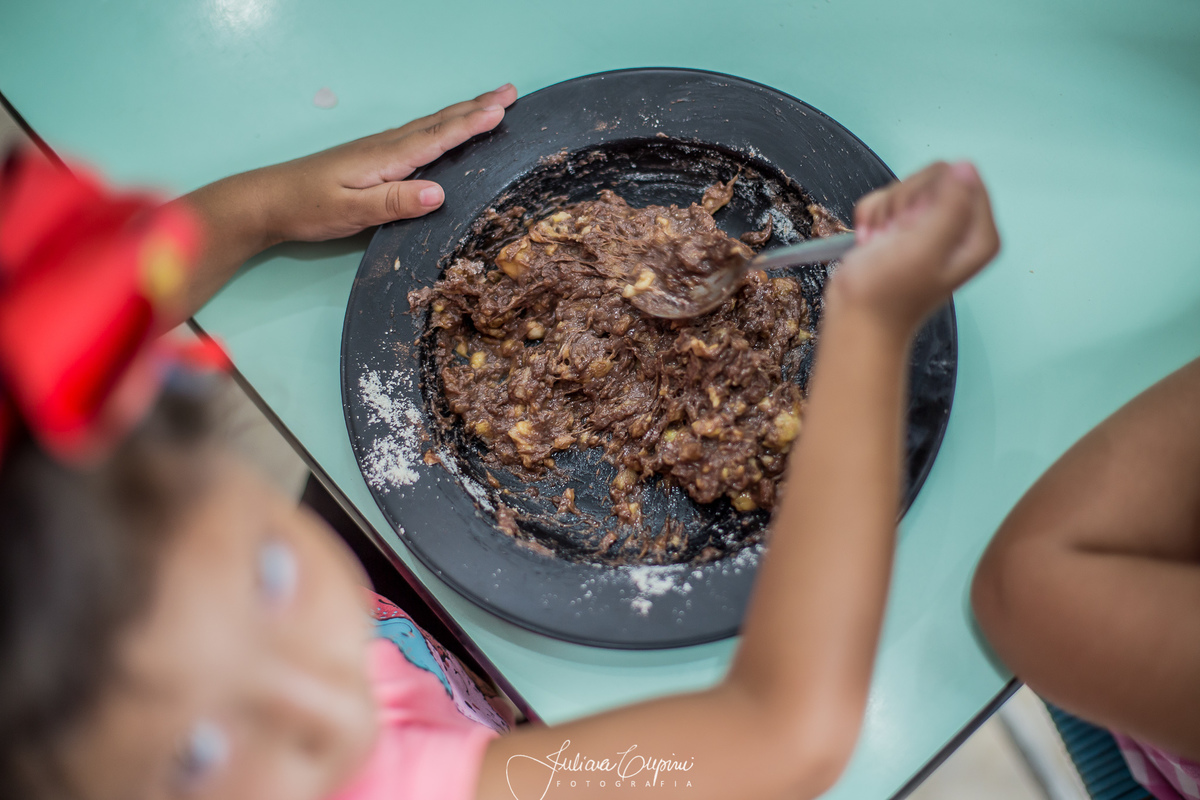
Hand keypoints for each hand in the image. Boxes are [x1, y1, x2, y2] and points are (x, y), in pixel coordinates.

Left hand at [256, 83, 517, 243]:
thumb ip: (394, 202)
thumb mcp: (351, 211)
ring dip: (463, 113)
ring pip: (431, 126)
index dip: (470, 125)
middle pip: (439, 122)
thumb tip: (439, 194)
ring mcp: (381, 150)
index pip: (436, 138)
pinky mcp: (375, 159)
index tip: (500, 111)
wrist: (269, 200)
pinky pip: (420, 136)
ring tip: (491, 104)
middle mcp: (387, 148)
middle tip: (511, 94)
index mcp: (386, 159)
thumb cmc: (308, 207)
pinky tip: (448, 129)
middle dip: (476, 107)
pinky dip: (443, 126)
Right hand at [832, 161, 1000, 332]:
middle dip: (902, 202)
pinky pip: (885, 200)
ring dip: (883, 212)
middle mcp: (959, 227)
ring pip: (905, 188)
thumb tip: (964, 166)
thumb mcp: (924, 248)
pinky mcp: (903, 229)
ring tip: (880, 243)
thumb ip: (951, 205)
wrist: (856, 321)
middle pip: (931, 178)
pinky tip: (871, 241)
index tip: (913, 225)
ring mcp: (930, 227)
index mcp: (978, 234)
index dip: (927, 194)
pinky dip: (871, 217)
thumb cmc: (888, 294)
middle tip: (894, 235)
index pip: (959, 176)